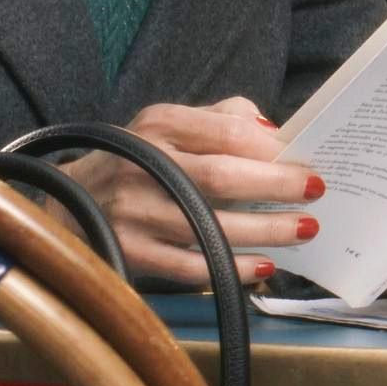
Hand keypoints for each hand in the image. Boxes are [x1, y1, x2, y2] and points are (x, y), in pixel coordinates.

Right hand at [60, 96, 315, 289]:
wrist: (70, 198)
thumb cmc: (137, 157)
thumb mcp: (167, 123)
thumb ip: (222, 118)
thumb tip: (274, 133)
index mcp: (158, 125)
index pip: (224, 131)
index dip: (270, 147)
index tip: (306, 159)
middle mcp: (143, 166)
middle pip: (221, 177)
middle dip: (276, 187)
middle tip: (316, 192)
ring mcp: (134, 212)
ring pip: (210, 225)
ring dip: (265, 231)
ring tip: (303, 230)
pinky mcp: (130, 251)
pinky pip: (191, 267)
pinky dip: (232, 267)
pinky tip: (264, 265)